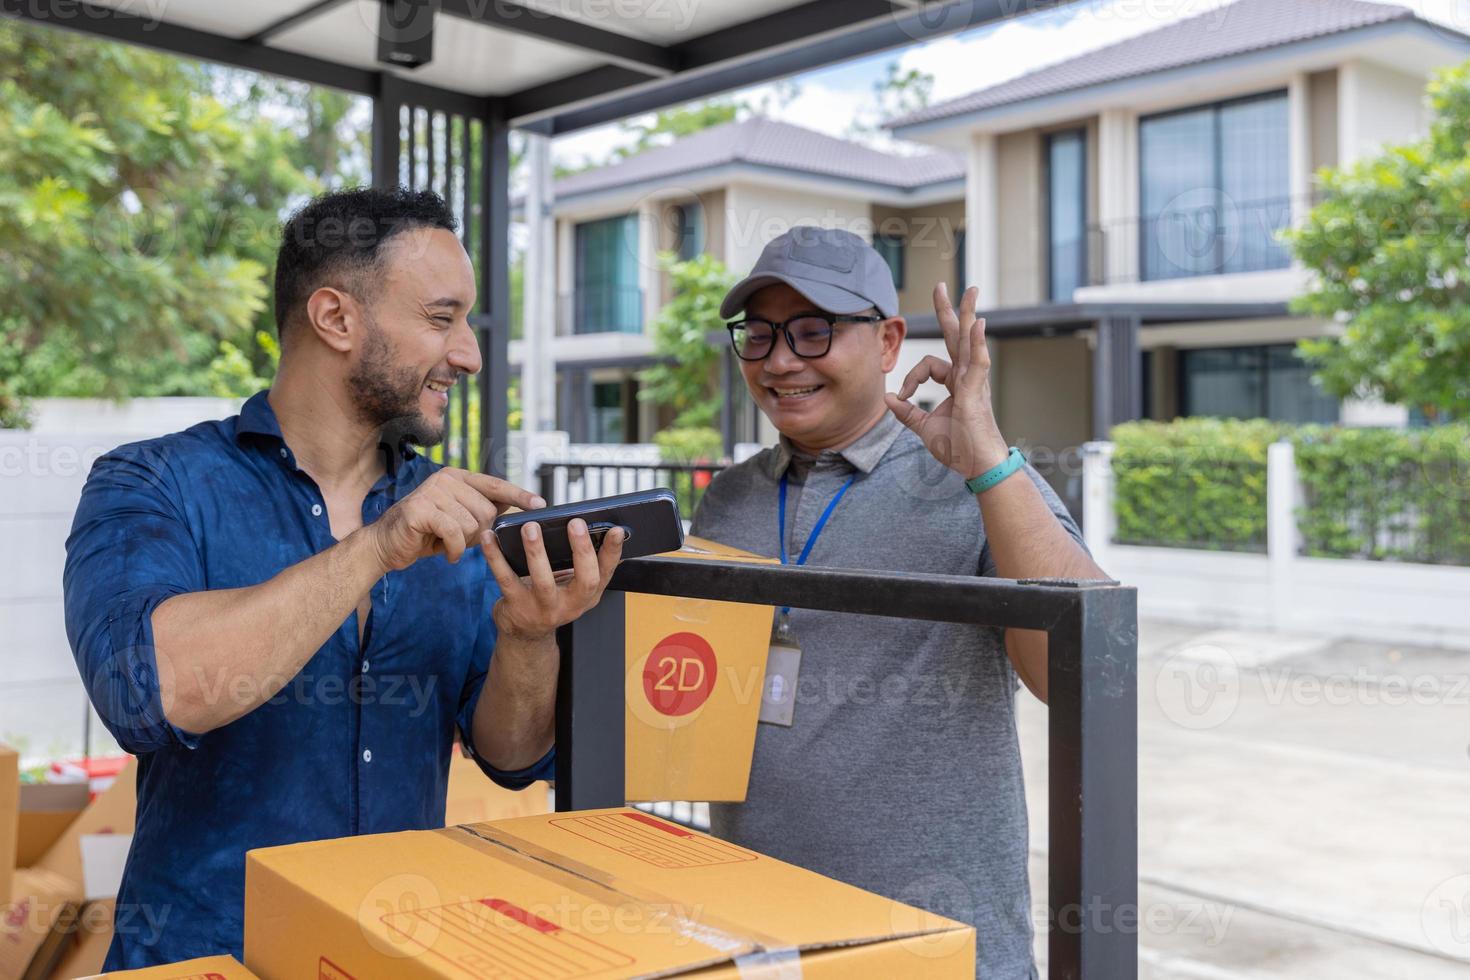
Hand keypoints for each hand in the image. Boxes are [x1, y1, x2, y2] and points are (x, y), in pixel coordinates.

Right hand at [368, 469, 545, 571]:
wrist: (386, 545)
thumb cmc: (427, 534)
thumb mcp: (459, 519)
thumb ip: (482, 510)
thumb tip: (515, 507)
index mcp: (458, 478)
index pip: (496, 485)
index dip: (519, 495)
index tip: (541, 504)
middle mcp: (446, 479)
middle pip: (487, 511)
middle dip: (479, 534)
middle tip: (460, 540)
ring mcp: (432, 492)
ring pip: (472, 525)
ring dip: (464, 543)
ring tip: (448, 544)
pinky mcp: (420, 509)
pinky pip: (455, 534)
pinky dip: (454, 550)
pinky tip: (446, 554)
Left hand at [483, 517, 623, 641]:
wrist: (525, 633)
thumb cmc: (550, 598)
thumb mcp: (572, 586)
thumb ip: (580, 562)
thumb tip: (586, 526)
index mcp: (588, 596)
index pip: (607, 573)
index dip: (613, 552)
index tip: (617, 530)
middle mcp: (571, 605)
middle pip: (585, 580)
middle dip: (581, 550)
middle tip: (575, 522)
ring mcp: (543, 609)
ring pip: (542, 581)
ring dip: (536, 552)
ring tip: (530, 527)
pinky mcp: (516, 607)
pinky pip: (505, 578)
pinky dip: (496, 556)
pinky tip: (490, 537)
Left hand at [884, 282, 1009, 478]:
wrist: (978, 466)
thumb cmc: (959, 448)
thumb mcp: (924, 428)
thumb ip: (907, 413)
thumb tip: (887, 399)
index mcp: (954, 383)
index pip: (928, 365)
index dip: (911, 378)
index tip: (902, 397)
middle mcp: (965, 377)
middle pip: (955, 336)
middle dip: (948, 311)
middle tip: (941, 285)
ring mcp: (973, 382)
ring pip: (968, 341)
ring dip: (968, 314)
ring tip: (971, 290)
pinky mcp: (977, 391)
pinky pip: (977, 362)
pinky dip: (978, 342)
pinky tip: (978, 323)